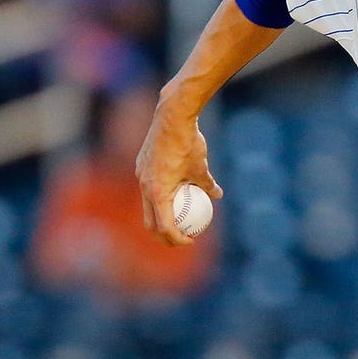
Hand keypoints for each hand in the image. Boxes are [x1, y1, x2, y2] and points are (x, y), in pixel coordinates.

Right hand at [134, 102, 222, 245]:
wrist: (170, 117)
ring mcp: (140, 176)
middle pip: (150, 222)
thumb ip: (208, 184)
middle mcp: (145, 187)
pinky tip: (175, 192)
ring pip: (148, 205)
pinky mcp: (141, 166)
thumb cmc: (188, 143)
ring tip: (179, 219)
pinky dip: (160, 197)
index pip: (164, 226)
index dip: (176, 239)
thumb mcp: (202, 167)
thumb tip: (217, 195)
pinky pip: (149, 188)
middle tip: (181, 239)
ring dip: (161, 217)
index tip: (190, 241)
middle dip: (164, 236)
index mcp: (158, 192)